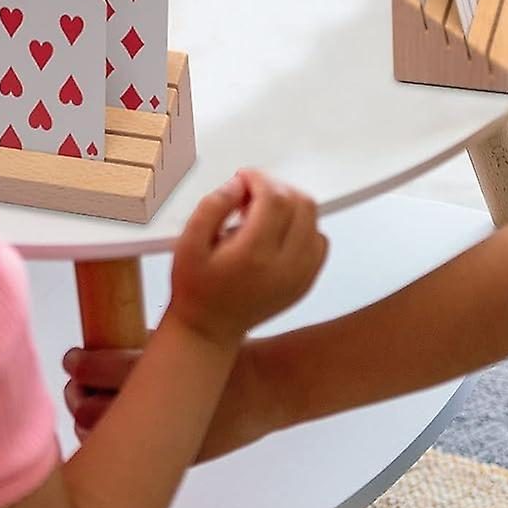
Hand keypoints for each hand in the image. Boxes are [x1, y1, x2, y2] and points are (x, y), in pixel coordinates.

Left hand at [63, 338, 276, 460]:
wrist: (265, 388)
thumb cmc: (231, 356)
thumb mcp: (185, 336)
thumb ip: (147, 342)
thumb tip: (111, 338)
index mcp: (152, 370)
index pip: (97, 369)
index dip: (80, 364)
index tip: (73, 358)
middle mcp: (151, 409)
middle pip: (89, 408)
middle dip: (78, 394)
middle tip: (76, 384)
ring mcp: (160, 440)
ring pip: (102, 438)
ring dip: (89, 420)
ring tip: (87, 407)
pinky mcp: (173, 458)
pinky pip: (129, 459)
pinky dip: (113, 444)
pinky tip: (112, 430)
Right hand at [167, 171, 325, 347]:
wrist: (209, 329)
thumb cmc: (196, 288)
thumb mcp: (188, 243)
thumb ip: (213, 206)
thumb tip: (239, 185)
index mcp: (254, 254)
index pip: (275, 199)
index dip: (259, 179)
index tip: (243, 179)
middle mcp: (285, 266)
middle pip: (300, 204)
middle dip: (275, 189)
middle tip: (249, 197)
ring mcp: (300, 276)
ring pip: (313, 218)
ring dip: (290, 205)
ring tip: (261, 215)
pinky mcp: (307, 282)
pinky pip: (319, 240)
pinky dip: (303, 227)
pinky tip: (277, 234)